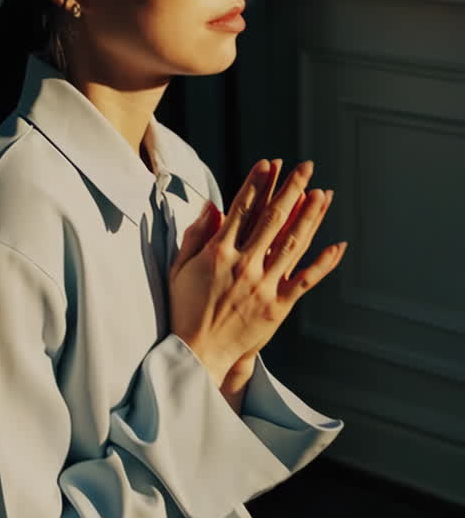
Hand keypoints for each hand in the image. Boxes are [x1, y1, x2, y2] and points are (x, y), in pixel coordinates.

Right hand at [168, 158, 346, 389]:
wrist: (198, 354)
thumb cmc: (185, 309)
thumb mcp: (180, 268)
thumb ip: (195, 236)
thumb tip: (211, 207)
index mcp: (218, 253)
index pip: (242, 209)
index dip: (257, 183)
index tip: (269, 163)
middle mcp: (244, 264)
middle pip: (272, 219)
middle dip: (290, 189)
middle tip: (306, 167)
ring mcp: (263, 285)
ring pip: (292, 243)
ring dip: (309, 216)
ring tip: (323, 193)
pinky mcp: (278, 306)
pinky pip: (305, 280)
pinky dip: (323, 263)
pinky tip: (338, 245)